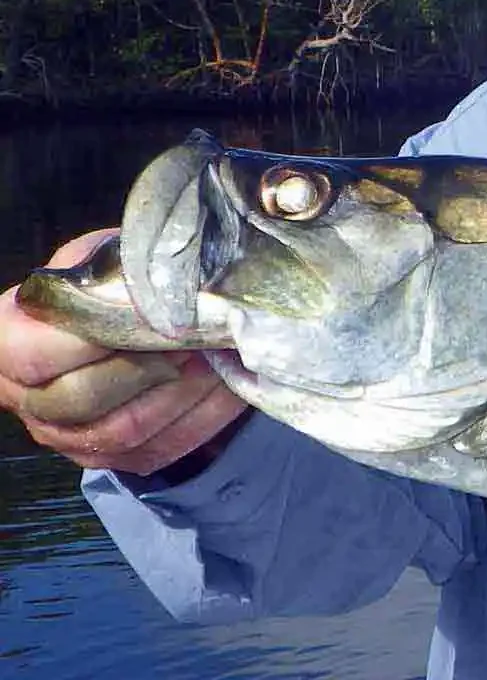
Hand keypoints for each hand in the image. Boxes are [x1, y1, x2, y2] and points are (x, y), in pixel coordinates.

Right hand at [0, 229, 247, 476]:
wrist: (119, 324)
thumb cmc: (106, 288)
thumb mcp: (101, 262)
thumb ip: (114, 273)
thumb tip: (160, 282)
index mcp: (10, 344)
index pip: (36, 356)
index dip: (91, 340)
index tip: (146, 316)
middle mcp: (27, 399)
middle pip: (83, 399)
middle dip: (146, 367)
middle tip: (191, 338)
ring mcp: (71, 437)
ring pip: (127, 429)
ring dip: (182, 393)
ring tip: (217, 356)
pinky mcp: (118, 458)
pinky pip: (164, 446)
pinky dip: (206, 415)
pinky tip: (230, 382)